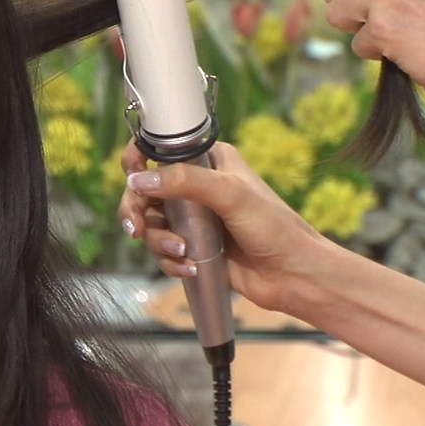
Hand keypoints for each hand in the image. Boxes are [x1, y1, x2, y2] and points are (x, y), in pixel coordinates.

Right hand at [117, 140, 325, 314]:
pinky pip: (163, 251)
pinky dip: (171, 261)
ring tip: (182, 252)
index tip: (131, 175)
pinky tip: (191, 267)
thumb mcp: (230, 194)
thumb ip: (184, 182)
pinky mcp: (192, 246)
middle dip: (137, 212)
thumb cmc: (274, 228)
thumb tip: (137, 181)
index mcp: (208, 161)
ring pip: (150, 225)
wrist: (293, 275)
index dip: (137, 159)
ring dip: (159, 242)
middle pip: (144, 191)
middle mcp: (197, 186)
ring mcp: (193, 218)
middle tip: (137, 229)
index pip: (160, 150)